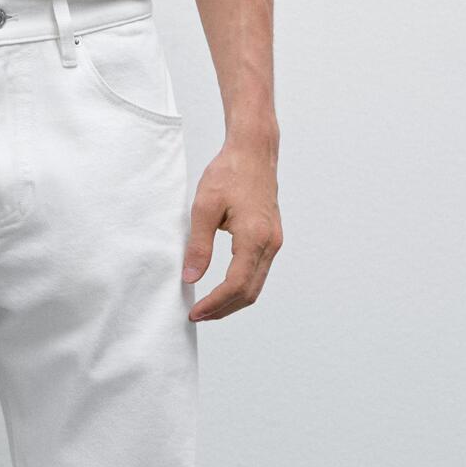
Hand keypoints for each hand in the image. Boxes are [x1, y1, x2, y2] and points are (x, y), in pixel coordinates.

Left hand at [183, 135, 282, 320]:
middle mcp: (270, 243)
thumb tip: (191, 278)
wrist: (253, 151)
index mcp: (254, 236)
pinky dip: (240, 287)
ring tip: (207, 307)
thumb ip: (198, 246)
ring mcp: (274, 242)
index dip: (214, 304)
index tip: (194, 312)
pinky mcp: (272, 239)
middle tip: (197, 315)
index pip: (235, 285)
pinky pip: (258, 273)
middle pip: (249, 292)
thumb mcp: (204, 207)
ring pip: (256, 286)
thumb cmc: (229, 172)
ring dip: (232, 302)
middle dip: (223, 309)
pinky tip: (222, 290)